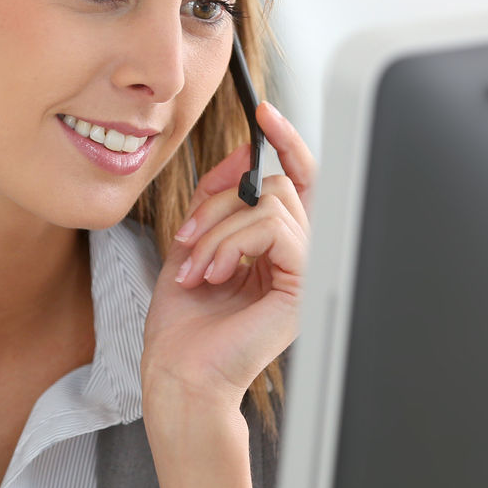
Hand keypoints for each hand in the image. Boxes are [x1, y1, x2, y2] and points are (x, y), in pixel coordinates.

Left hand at [141, 101, 315, 425]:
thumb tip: (244, 152)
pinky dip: (233, 243)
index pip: (299, 182)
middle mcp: (301, 257)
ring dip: (219, 228)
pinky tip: (213, 273)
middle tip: (188, 235)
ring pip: (273, 204)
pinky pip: (276, 229)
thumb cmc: (185, 326)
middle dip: (222, 201)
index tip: (263, 111)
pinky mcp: (304, 286)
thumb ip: (219, 198)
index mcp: (279, 249)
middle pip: (278, 186)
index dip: (287, 142)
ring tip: (195, 266)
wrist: (180, 375)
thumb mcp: (195, 244)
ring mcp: (308, 272)